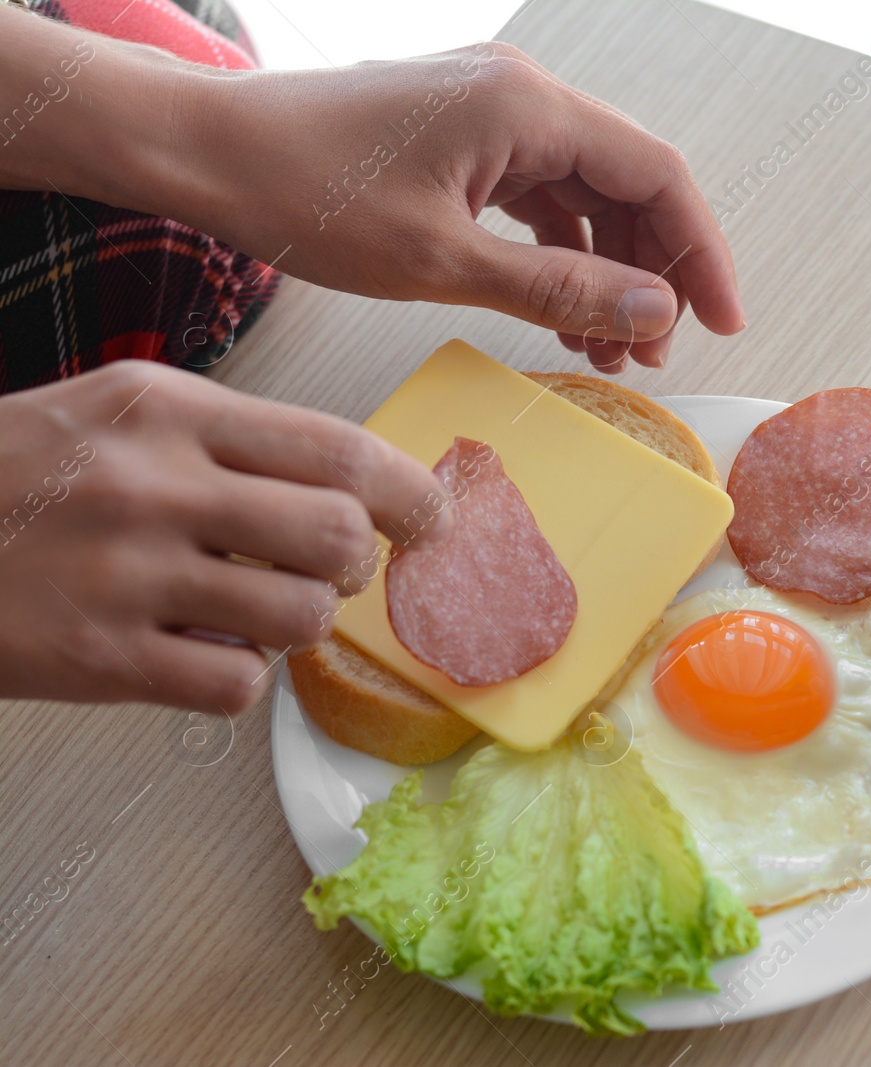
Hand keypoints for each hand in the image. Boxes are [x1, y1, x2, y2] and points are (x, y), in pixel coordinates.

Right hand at [0, 361, 447, 712]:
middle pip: (340, 535)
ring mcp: (123, 575)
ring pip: (300, 616)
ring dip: (300, 624)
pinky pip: (236, 685)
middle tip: (333, 571)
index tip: (432, 519)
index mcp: (168, 409)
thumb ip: (231, 441)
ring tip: (253, 610)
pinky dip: (239, 679)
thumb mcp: (118, 414)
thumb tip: (357, 487)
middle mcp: (152, 484)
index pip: (338, 449)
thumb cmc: (16, 474)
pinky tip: (198, 655)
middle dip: (360, 565)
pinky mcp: (97, 659)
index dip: (410, 492)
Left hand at [182, 43, 744, 372]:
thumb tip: (656, 314)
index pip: (655, 176)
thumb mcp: (444, 262)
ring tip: (607, 354)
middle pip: (629, 186)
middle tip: (653, 356)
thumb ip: (560, 290)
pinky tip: (560, 318)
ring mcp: (491, 114)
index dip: (701, 254)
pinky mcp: (463, 138)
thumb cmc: (308, 194)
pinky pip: (540, 198)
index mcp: (526, 107)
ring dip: (606, 275)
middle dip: (653, 274)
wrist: (209, 153)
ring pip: (586, 197)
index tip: (723, 322)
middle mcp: (519, 96)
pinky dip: (560, 258)